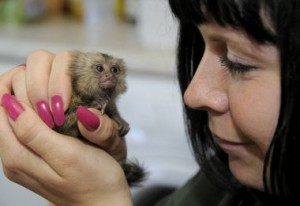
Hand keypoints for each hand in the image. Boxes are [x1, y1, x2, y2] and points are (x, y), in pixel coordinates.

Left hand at [0, 50, 130, 204]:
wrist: (104, 203)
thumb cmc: (94, 181)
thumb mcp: (67, 156)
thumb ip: (34, 133)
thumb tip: (10, 105)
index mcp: (17, 156)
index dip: (15, 86)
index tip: (44, 82)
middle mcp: (13, 155)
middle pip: (2, 108)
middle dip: (23, 89)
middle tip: (53, 88)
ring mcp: (23, 155)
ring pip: (14, 113)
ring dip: (32, 97)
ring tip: (57, 95)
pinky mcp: (35, 154)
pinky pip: (26, 123)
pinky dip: (38, 109)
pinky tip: (57, 109)